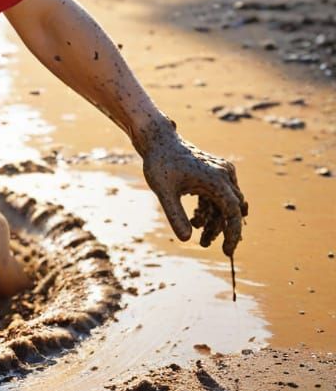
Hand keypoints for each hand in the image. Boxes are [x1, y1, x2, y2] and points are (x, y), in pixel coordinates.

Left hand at [141, 126, 247, 256]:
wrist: (157, 139)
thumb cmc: (159, 163)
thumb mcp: (163, 191)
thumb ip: (175, 214)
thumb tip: (186, 239)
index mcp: (216, 179)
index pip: (233, 212)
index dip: (232, 234)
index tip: (227, 251)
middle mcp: (224, 174)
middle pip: (230, 210)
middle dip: (219, 229)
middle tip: (204, 244)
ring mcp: (221, 172)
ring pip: (225, 204)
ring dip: (213, 221)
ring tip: (198, 234)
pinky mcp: (215, 172)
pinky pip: (219, 196)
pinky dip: (209, 209)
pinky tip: (195, 219)